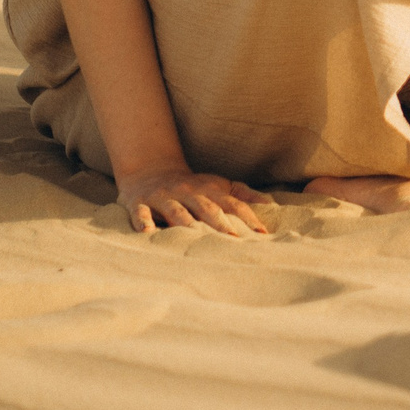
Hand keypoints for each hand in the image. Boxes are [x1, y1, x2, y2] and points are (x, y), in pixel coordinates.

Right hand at [115, 163, 269, 236]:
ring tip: (195, 236)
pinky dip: (143, 222)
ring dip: (186, 223)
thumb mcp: (218, 186)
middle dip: (220, 223)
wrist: (150, 170)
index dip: (248, 217)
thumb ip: (242, 195)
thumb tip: (270, 204)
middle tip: (233, 239)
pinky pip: (140, 213)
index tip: (261, 233)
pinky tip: (147, 232)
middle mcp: (188, 193)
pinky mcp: (139, 203)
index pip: (232, 204)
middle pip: (207, 209)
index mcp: (209, 191)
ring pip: (176, 212)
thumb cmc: (192, 186)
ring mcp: (164, 198)